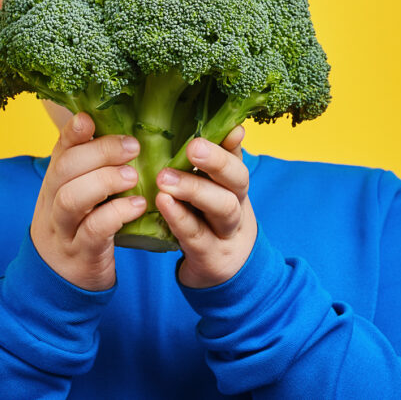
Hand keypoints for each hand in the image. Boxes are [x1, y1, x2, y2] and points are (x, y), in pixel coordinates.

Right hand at [30, 112, 146, 290]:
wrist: (57, 286)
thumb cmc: (76, 233)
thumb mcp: (77, 200)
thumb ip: (91, 172)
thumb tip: (125, 138)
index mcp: (54, 185)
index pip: (59, 152)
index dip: (72, 133)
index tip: (89, 118)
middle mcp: (52, 204)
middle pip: (64, 170)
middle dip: (98, 153)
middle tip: (132, 146)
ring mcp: (63, 231)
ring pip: (71, 200)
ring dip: (103, 182)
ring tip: (133, 176)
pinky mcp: (80, 255)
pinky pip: (92, 232)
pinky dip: (115, 215)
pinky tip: (137, 206)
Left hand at [155, 126, 256, 288]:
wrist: (220, 271)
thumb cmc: (209, 222)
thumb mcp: (212, 193)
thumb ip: (210, 164)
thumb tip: (214, 128)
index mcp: (235, 186)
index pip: (238, 158)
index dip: (233, 143)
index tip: (231, 128)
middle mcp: (237, 206)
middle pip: (238, 181)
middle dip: (217, 162)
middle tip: (193, 147)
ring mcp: (226, 233)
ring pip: (222, 208)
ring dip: (195, 189)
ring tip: (165, 178)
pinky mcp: (210, 256)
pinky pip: (196, 235)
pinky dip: (179, 218)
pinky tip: (163, 203)